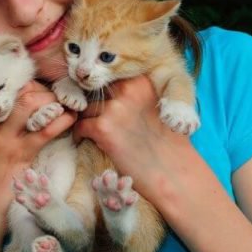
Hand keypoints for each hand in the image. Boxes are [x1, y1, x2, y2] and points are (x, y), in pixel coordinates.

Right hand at [0, 81, 75, 251]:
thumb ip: (4, 128)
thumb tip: (33, 110)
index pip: (11, 92)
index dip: (33, 86)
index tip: (47, 91)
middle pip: (21, 93)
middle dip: (46, 91)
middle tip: (62, 98)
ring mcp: (5, 139)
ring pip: (30, 105)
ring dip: (54, 102)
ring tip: (68, 106)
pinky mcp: (19, 154)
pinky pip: (43, 131)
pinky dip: (61, 122)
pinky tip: (71, 120)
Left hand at [73, 75, 193, 200]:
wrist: (171, 173)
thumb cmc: (167, 142)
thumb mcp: (159, 106)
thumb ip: (136, 93)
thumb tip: (109, 87)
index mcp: (141, 81)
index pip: (111, 78)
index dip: (105, 91)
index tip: (102, 101)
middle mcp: (127, 90)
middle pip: (96, 91)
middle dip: (93, 104)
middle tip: (94, 117)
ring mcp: (114, 108)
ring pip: (86, 108)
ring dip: (86, 119)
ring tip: (91, 130)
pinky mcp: (102, 128)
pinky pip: (80, 126)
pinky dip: (80, 134)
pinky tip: (84, 140)